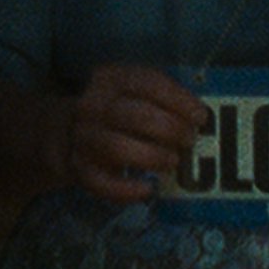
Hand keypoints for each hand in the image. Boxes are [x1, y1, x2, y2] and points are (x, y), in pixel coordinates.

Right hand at [64, 63, 205, 204]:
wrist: (68, 133)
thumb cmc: (118, 113)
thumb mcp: (133, 93)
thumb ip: (163, 101)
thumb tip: (200, 120)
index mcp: (109, 79)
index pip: (145, 82)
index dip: (177, 99)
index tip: (200, 116)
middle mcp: (92, 105)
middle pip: (132, 114)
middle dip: (168, 128)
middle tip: (189, 140)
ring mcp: (83, 137)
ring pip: (115, 147)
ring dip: (151, 157)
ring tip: (172, 162)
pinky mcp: (79, 168)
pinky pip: (102, 182)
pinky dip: (128, 189)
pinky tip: (149, 189)